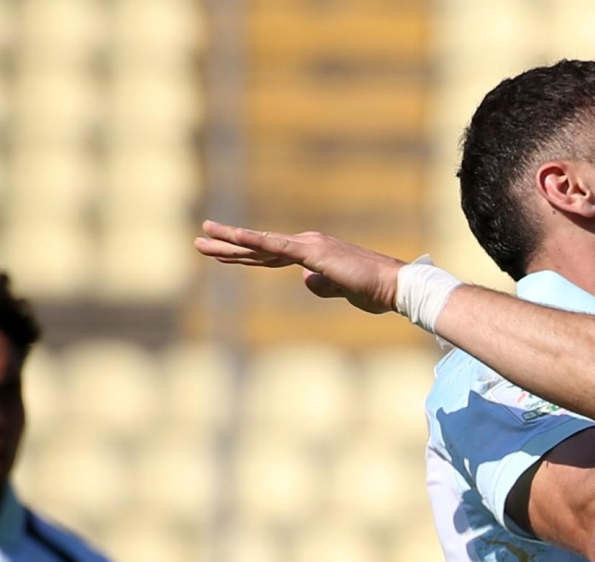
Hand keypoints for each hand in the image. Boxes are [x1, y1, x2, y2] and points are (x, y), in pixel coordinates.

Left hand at [195, 221, 403, 313]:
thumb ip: (323, 286)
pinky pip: (275, 246)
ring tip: (202, 237)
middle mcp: (307, 244)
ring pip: (260, 244)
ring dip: (230, 240)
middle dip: (227, 246)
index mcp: (313, 254)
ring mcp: (308, 246)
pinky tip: (232, 236)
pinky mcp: (312, 252)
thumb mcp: (342, 291)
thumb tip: (306, 283)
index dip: (245, 255)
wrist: (395, 286)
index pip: (270, 255)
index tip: (221, 253)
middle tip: (199, 241)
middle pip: (259, 247)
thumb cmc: (374, 290)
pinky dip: (253, 240)